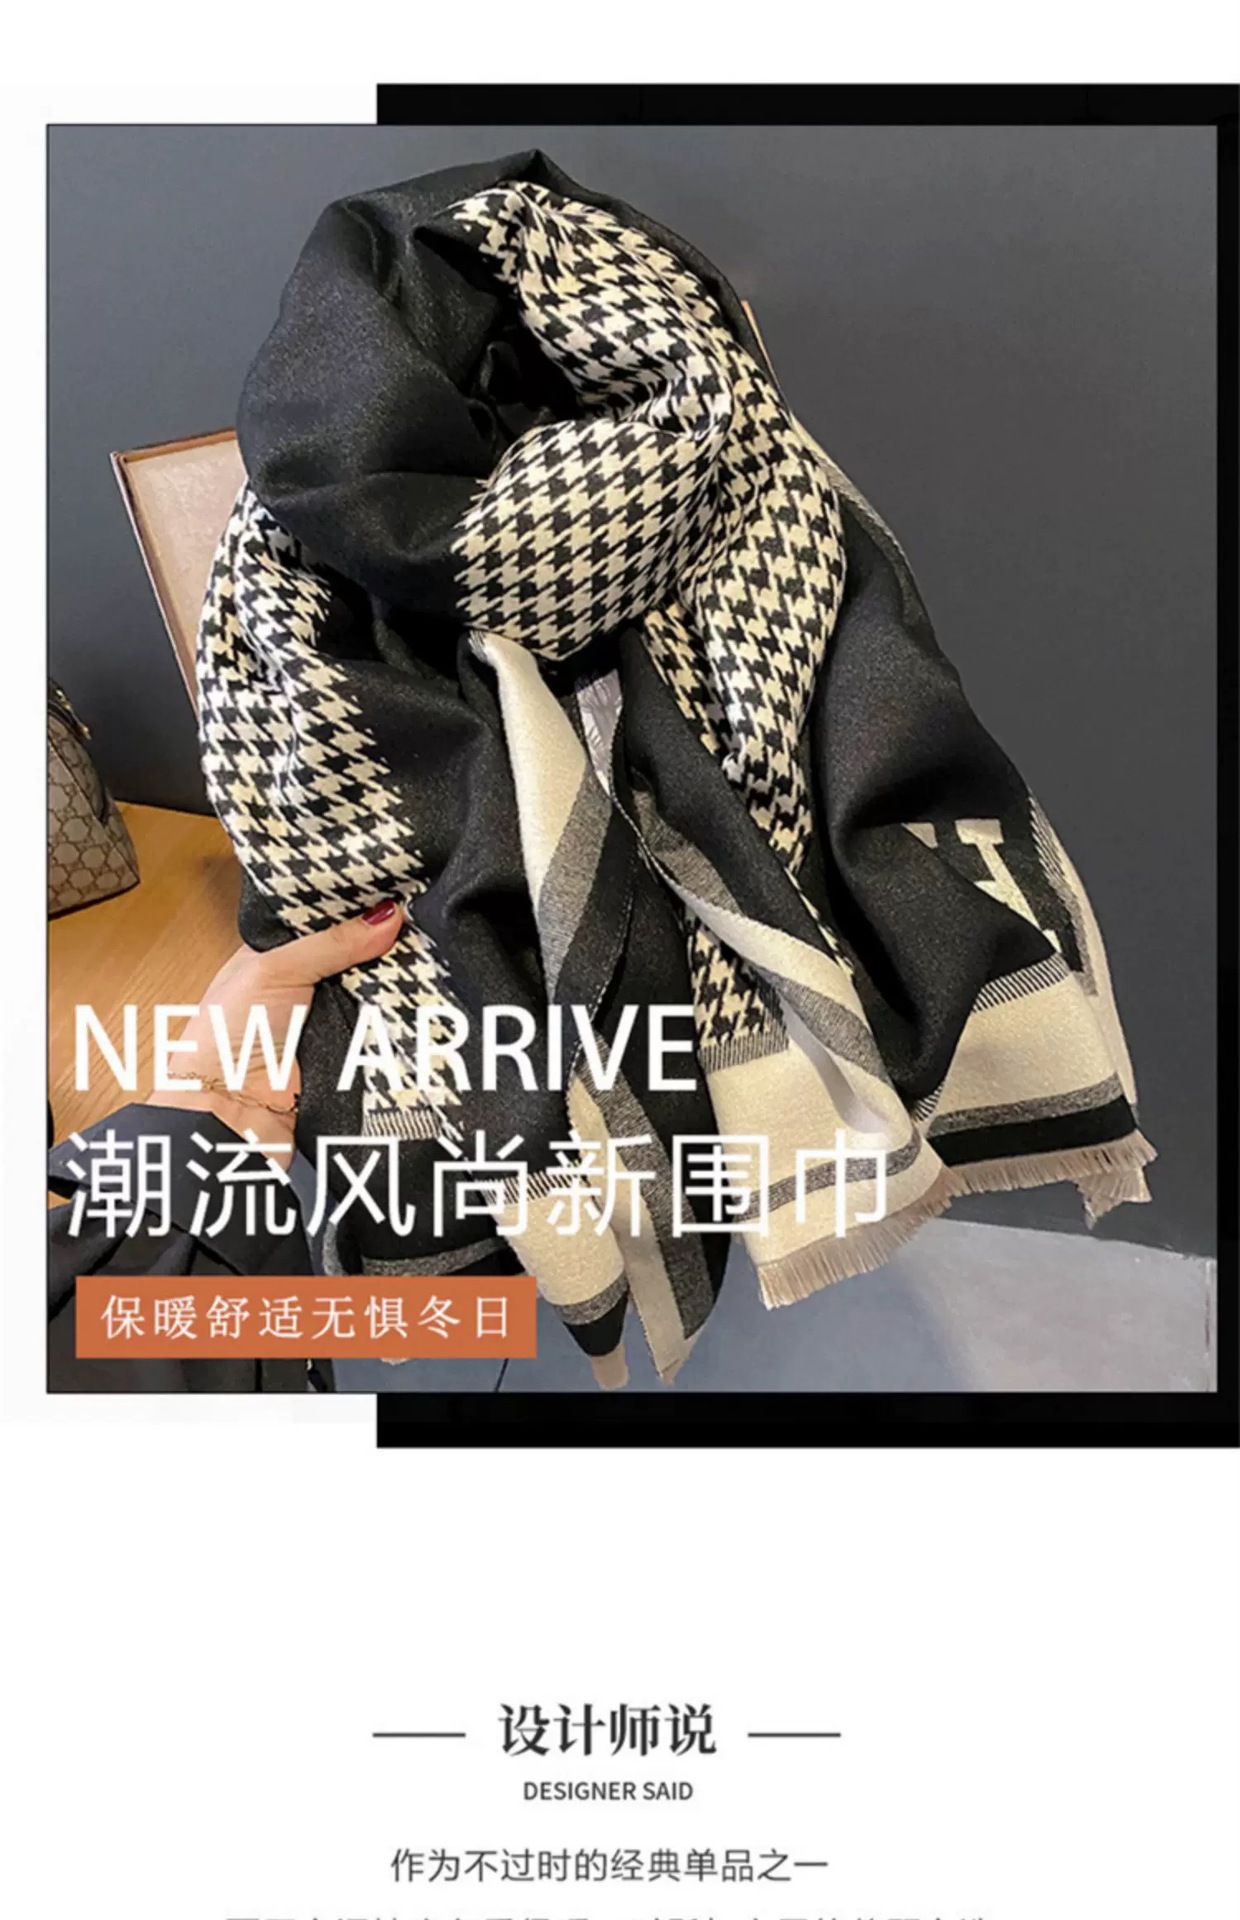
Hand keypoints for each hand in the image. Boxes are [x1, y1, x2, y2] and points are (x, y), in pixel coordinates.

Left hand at [146, 900, 404, 1154]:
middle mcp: (303, 987)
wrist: (230, 1110)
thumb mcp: (274, 969)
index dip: (357, 913)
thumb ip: (331, 941)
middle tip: (417, 927)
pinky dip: (396, 1022)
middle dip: (382, 949)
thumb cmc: (225, 1036)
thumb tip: (386, 916)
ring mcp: (327, 1022)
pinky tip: (419, 1003)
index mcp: (276, 956)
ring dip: (392, 986)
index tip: (395, 896)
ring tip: (426, 960)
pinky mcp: (346, 1055)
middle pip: (356, 959)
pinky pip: (381, 1033)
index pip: (326, 925)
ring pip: (373, 995)